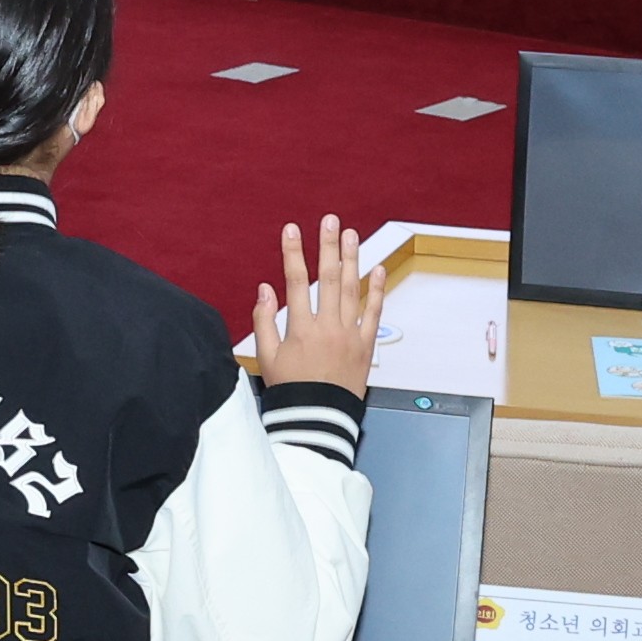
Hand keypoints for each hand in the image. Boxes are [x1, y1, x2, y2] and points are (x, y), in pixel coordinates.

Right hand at [249, 214, 382, 392]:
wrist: (319, 419)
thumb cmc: (291, 391)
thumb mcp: (266, 358)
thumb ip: (264, 321)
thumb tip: (264, 289)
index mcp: (301, 329)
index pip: (295, 281)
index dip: (293, 253)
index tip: (292, 229)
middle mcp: (327, 328)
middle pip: (328, 278)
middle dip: (328, 246)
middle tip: (330, 221)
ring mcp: (349, 335)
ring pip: (352, 290)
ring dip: (352, 260)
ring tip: (351, 235)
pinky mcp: (366, 346)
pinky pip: (373, 313)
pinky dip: (377, 290)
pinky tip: (377, 269)